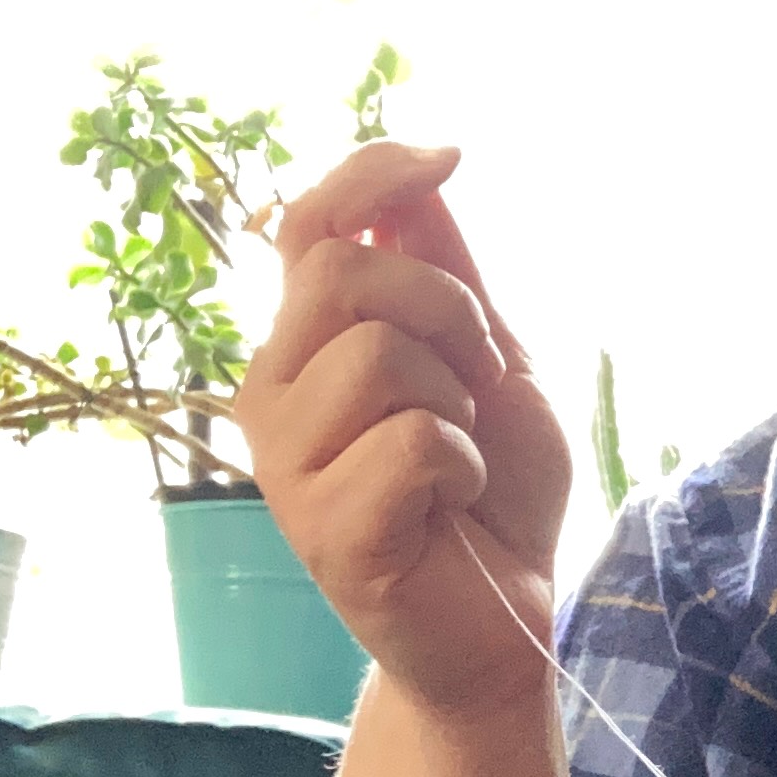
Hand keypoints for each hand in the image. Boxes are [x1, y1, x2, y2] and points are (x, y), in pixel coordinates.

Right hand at [230, 142, 572, 724]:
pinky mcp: (320, 526)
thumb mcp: (490, 364)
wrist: (503, 620)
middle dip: (446, 310)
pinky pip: (412, 443)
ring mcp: (285, 461)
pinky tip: (454, 504)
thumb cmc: (493, 493)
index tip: (447, 156)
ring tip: (461, 454)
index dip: (369, 174)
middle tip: (478, 383)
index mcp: (308, 343)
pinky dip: (464, 466)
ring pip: (378, 356)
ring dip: (457, 401)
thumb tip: (423, 177)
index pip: (305, 224)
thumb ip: (449, 276)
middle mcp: (274, 391)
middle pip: (343, 276)